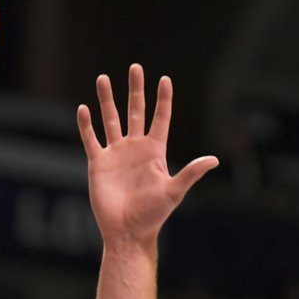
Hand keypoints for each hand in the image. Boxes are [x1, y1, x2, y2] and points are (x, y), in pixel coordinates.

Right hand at [77, 63, 217, 245]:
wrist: (127, 231)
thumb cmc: (153, 214)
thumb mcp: (174, 191)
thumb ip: (191, 173)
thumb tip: (215, 160)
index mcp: (155, 152)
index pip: (160, 119)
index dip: (163, 100)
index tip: (165, 79)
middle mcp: (135, 148)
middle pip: (136, 111)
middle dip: (135, 90)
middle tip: (135, 67)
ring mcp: (116, 154)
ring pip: (111, 120)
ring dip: (107, 100)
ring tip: (103, 78)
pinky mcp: (99, 164)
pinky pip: (91, 139)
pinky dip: (86, 125)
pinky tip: (83, 109)